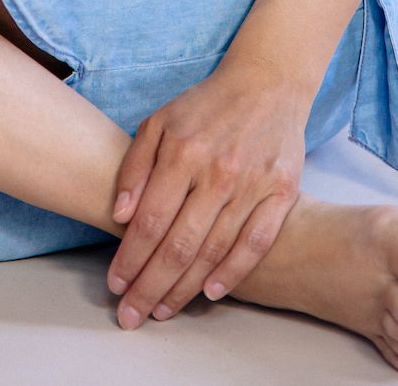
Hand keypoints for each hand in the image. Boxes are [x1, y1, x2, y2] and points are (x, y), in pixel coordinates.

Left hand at [105, 54, 306, 327]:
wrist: (267, 83)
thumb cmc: (206, 106)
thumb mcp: (160, 121)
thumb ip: (135, 166)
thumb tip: (119, 214)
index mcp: (183, 151)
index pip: (150, 220)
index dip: (130, 258)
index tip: (115, 283)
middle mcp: (218, 171)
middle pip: (178, 245)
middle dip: (150, 286)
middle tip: (131, 315)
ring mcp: (253, 183)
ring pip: (213, 251)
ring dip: (184, 288)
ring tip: (162, 311)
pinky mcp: (282, 192)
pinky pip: (256, 243)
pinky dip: (234, 272)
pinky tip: (211, 293)